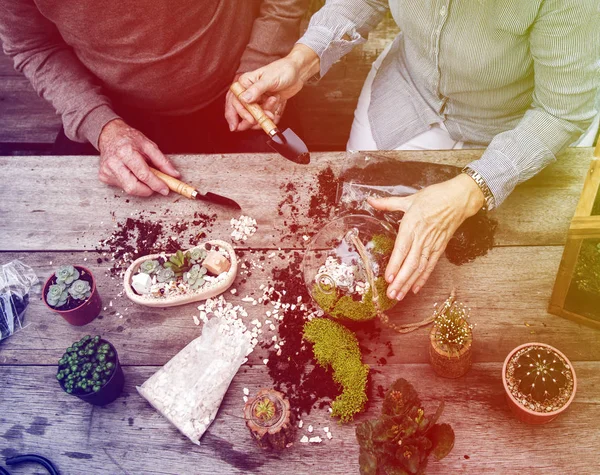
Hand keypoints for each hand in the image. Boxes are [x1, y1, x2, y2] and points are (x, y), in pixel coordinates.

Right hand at [98, 119, 179, 196]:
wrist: (109, 134)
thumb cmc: (129, 138)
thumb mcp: (149, 145)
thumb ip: (162, 161)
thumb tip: (174, 175)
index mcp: (126, 153)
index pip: (143, 175)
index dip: (156, 184)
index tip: (165, 189)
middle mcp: (114, 163)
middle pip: (133, 187)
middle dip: (148, 190)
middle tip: (156, 185)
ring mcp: (107, 171)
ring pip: (128, 189)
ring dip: (140, 186)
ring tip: (142, 174)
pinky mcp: (104, 176)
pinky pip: (122, 186)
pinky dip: (131, 183)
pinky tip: (131, 173)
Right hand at [225, 44, 318, 131]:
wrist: (297, 73)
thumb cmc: (283, 70)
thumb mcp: (269, 79)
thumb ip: (256, 89)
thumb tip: (244, 99)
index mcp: (245, 83)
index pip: (235, 100)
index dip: (239, 113)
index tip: (250, 120)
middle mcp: (249, 92)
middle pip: (241, 111)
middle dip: (249, 119)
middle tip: (257, 122)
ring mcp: (257, 100)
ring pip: (254, 116)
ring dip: (263, 117)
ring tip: (272, 110)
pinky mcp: (265, 105)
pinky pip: (264, 116)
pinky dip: (270, 116)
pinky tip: (275, 108)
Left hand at [368, 174, 485, 299]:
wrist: (459, 199)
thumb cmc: (434, 197)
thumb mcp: (409, 199)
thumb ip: (388, 203)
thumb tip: (370, 201)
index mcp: (411, 226)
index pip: (401, 250)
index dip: (395, 265)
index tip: (387, 278)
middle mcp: (421, 238)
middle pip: (410, 264)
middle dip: (400, 281)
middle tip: (391, 294)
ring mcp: (432, 245)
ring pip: (419, 268)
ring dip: (409, 283)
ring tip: (400, 295)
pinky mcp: (440, 248)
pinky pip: (430, 266)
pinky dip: (423, 278)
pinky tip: (415, 288)